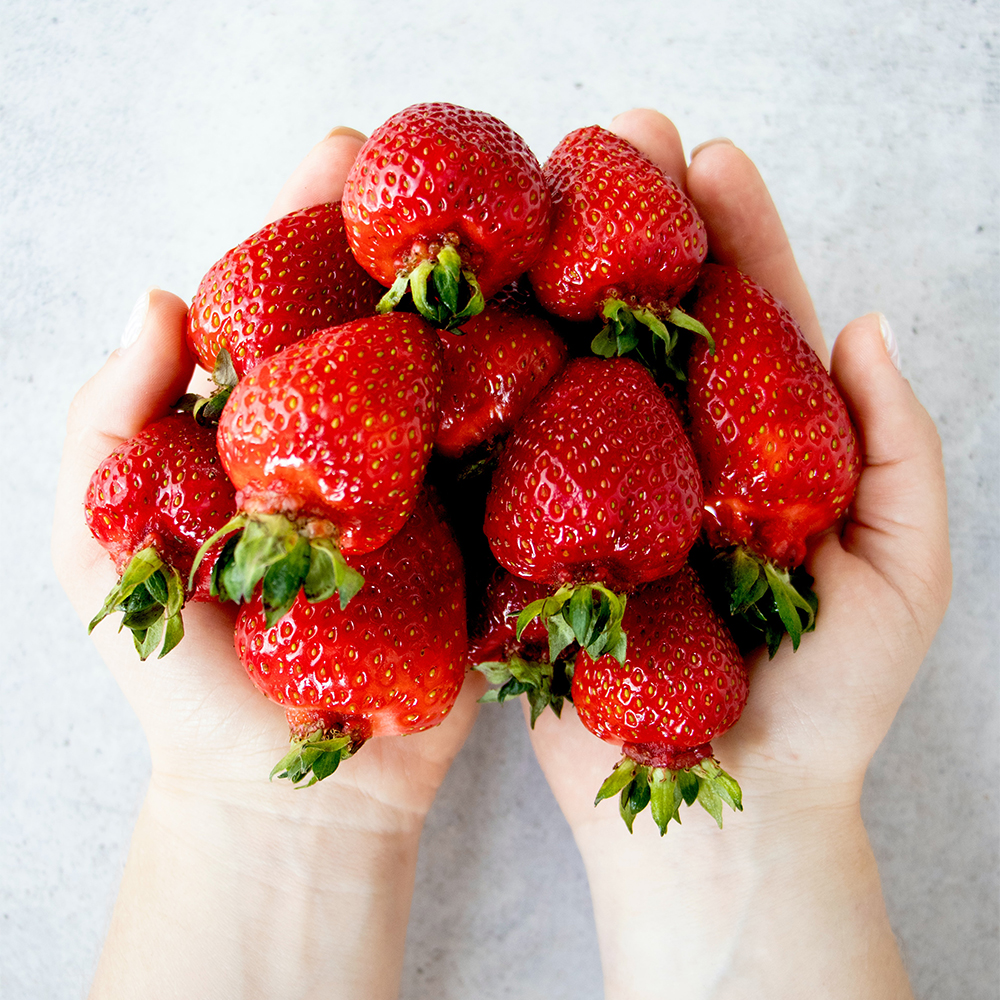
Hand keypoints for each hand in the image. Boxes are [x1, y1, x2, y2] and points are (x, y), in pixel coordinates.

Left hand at [52, 126, 483, 999]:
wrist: (296, 798)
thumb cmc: (190, 683)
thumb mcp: (102, 558)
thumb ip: (108, 435)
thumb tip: (157, 302)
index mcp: (266, 433)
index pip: (290, 303)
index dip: (308, 224)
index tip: (341, 156)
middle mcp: (354, 445)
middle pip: (389, 320)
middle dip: (419, 238)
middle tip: (459, 167)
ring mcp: (430, 490)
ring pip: (468, 375)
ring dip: (504, 296)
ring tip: (537, 222)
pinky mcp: (488, 544)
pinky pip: (523, 463)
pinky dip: (553, 401)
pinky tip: (582, 332)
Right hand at [524, 109, 950, 998]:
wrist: (723, 816)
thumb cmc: (823, 707)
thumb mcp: (903, 574)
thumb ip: (898, 451)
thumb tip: (867, 323)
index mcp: (758, 453)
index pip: (746, 323)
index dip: (732, 237)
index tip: (710, 157)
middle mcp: (672, 459)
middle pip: (650, 325)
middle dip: (634, 227)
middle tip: (612, 135)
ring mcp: (596, 497)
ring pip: (572, 372)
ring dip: (554, 283)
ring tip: (533, 196)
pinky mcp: (533, 547)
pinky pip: (507, 460)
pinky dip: (488, 388)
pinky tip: (467, 314)